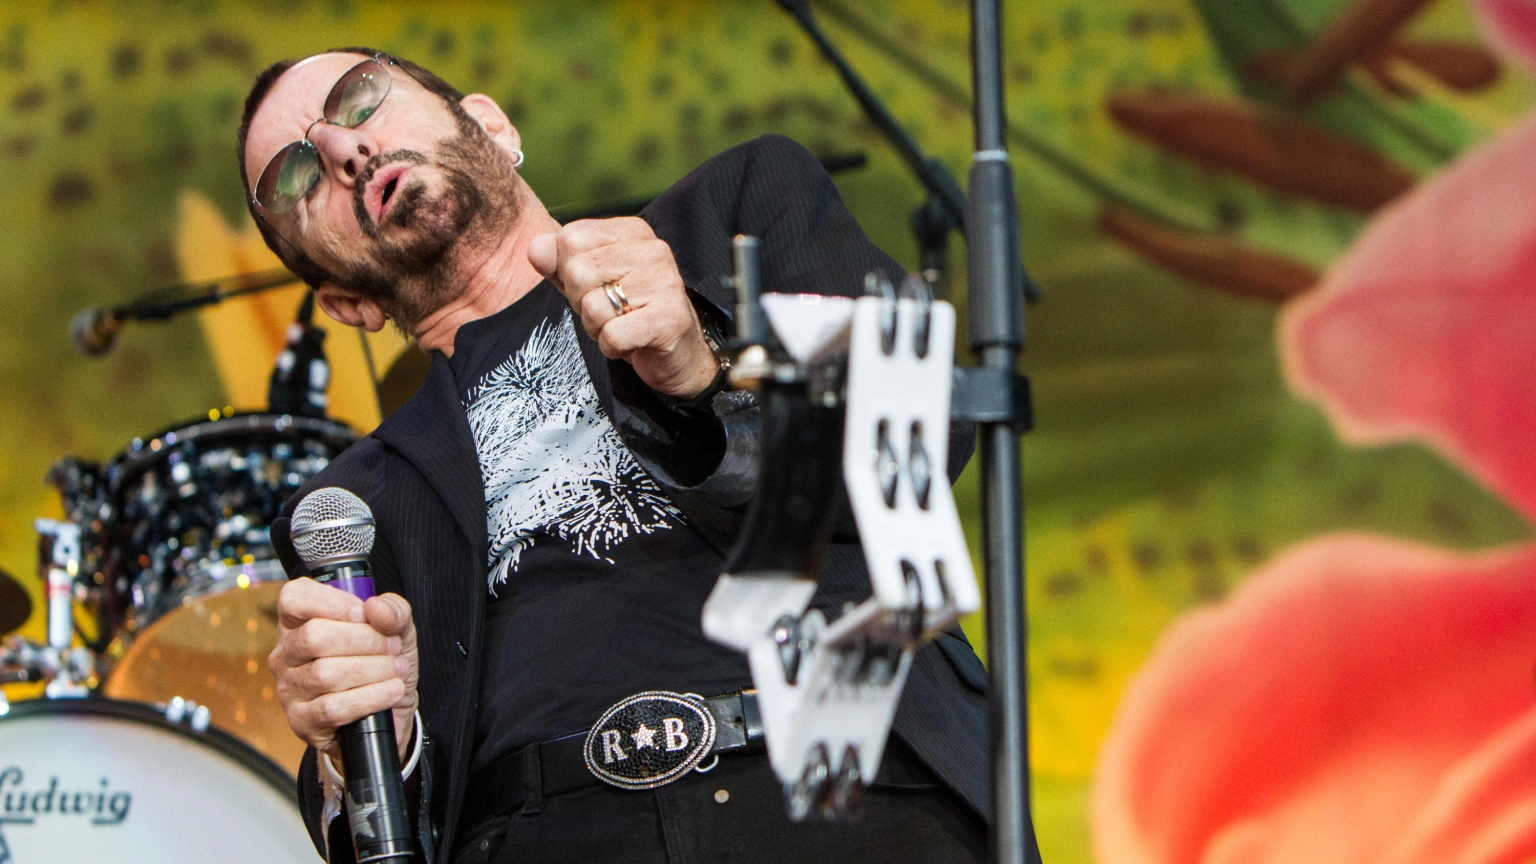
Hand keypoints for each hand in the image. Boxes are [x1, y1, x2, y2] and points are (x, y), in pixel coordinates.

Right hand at [269, 578, 418, 767]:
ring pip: (326, 674)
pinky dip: (371, 697)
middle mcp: (286, 654)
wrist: (388, 713)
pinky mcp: (302, 721)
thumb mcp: (396, 629)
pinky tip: (392, 691)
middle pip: (314, 636)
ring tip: (398, 669)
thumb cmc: (382, 662)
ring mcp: (289, 689)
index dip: (332, 602)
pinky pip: (333, 708)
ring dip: (374, 669)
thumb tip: (377, 608)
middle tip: (393, 646)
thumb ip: (393, 610)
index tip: (364, 614)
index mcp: (300, 621)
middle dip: (365, 640)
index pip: (294, 598)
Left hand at [528, 217, 717, 397]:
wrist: (674, 354)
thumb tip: (535, 248)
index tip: (596, 288)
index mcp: (632, 232)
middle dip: (582, 304)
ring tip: (622, 327)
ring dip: (598, 328)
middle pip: (577, 272)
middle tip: (610, 313)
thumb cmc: (627, 313)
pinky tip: (633, 343)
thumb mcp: (586, 283)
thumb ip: (558, 262)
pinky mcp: (670, 318)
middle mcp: (653, 250)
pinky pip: (613, 336)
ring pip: (593, 307)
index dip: (568, 272)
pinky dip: (613, 348)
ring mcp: (665, 282)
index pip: (569, 238)